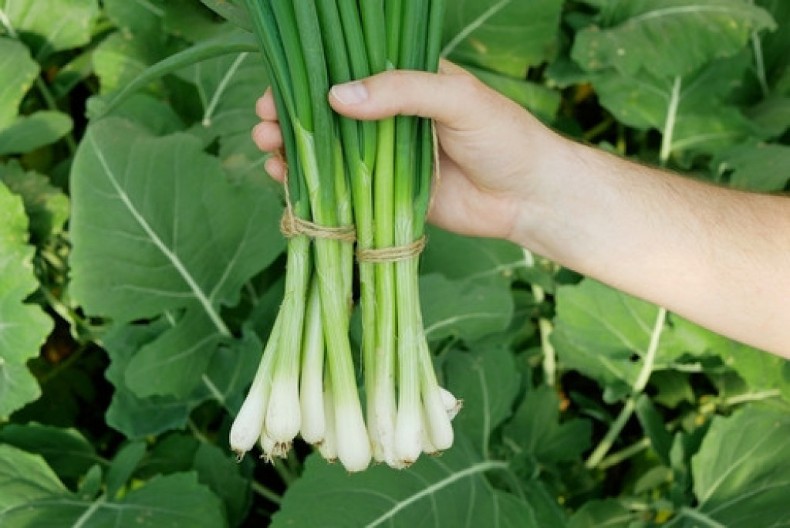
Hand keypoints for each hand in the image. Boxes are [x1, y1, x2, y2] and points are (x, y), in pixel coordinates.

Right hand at [252, 61, 564, 241]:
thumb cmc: (504, 137)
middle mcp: (390, 118)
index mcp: (406, 83)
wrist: (529, 197)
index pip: (346, 72)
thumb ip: (400, 92)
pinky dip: (313, 187)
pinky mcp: (387, 195)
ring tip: (268, 150)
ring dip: (294, 151)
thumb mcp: (457, 99)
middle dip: (291, 118)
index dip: (308, 79)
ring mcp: (386, 158)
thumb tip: (336, 96)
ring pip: (329, 152)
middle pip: (328, 114)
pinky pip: (343, 190)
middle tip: (264, 124)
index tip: (277, 90)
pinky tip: (287, 181)